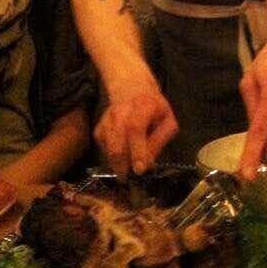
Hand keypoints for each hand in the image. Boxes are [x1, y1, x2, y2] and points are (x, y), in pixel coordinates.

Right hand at [94, 60, 177, 176]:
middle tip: (130, 179)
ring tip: (126, 171)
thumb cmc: (154, 108)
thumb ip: (160, 141)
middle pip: (117, 142)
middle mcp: (121, 112)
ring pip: (108, 148)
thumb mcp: (167, 120)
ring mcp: (107, 120)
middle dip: (123, 165)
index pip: (136, 129)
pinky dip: (111, 157)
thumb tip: (149, 164)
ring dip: (117, 164)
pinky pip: (103, 148)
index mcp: (143, 106)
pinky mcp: (98, 128)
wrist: (131, 88)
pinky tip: (122, 153)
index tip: (139, 170)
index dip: (137, 150)